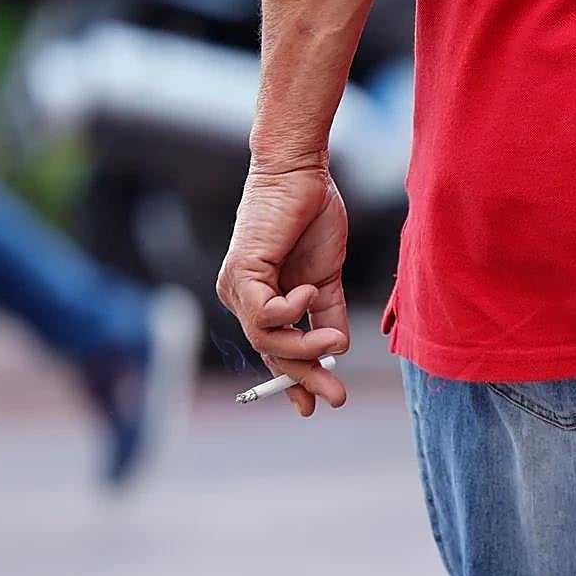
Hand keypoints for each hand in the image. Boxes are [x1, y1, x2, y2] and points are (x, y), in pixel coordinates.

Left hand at [217, 157, 349, 416]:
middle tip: (335, 396)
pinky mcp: (241, 272)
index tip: (317, 403)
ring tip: (333, 344)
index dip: (293, 378)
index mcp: (261, 298)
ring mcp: (237, 286)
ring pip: (266, 340)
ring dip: (304, 348)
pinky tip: (310, 293)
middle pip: (270, 352)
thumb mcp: (326, 276)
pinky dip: (291, 312)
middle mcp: (242, 297)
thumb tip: (338, 350)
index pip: (273, 349)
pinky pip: (264, 314)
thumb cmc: (311, 214)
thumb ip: (328, 313)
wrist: (301, 172)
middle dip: (303, 378)